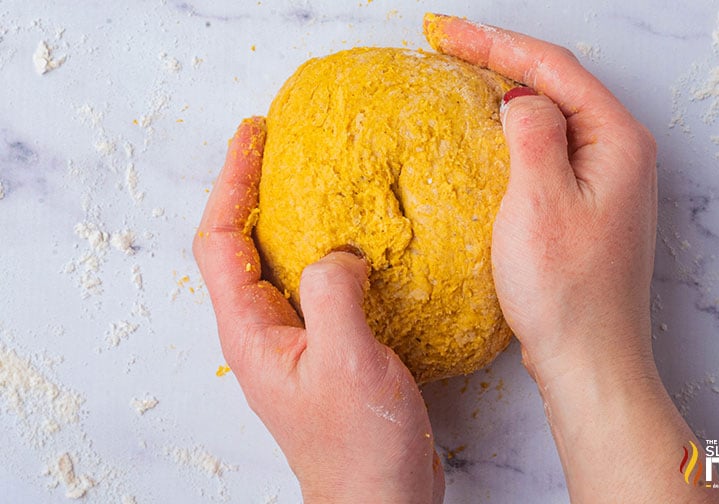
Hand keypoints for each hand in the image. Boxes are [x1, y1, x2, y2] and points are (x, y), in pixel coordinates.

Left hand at [193, 118, 443, 503]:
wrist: (380, 500)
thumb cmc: (359, 447)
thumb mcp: (347, 362)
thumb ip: (334, 294)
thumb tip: (338, 252)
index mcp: (251, 333)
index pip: (219, 241)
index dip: (230, 182)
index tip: (252, 136)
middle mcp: (264, 334)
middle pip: (240, 245)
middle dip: (253, 189)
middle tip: (280, 143)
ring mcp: (293, 342)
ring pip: (278, 263)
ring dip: (290, 216)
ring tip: (318, 178)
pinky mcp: (325, 350)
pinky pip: (315, 285)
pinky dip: (327, 251)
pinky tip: (360, 242)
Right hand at [426, 13, 657, 379]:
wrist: (591, 362)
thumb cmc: (569, 292)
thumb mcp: (540, 200)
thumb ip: (532, 132)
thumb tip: (519, 98)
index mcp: (617, 140)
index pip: (552, 67)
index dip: (495, 42)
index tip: (445, 32)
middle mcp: (620, 154)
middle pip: (556, 85)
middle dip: (500, 60)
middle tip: (446, 45)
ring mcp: (606, 182)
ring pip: (551, 118)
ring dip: (506, 94)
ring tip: (460, 79)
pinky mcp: (588, 208)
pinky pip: (548, 152)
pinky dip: (514, 135)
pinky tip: (487, 138)